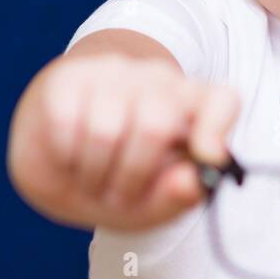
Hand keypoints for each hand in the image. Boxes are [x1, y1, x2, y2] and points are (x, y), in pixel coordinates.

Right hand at [8, 53, 239, 230]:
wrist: (58, 160)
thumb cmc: (115, 180)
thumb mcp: (149, 204)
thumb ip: (176, 197)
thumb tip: (190, 182)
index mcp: (193, 108)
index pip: (222, 101)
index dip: (216, 129)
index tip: (206, 158)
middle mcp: (158, 81)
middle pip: (157, 125)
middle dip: (133, 176)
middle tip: (120, 196)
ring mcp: (113, 74)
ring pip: (107, 130)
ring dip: (95, 175)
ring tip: (94, 181)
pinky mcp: (70, 78)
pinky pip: (67, 125)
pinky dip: (66, 159)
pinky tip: (70, 159)